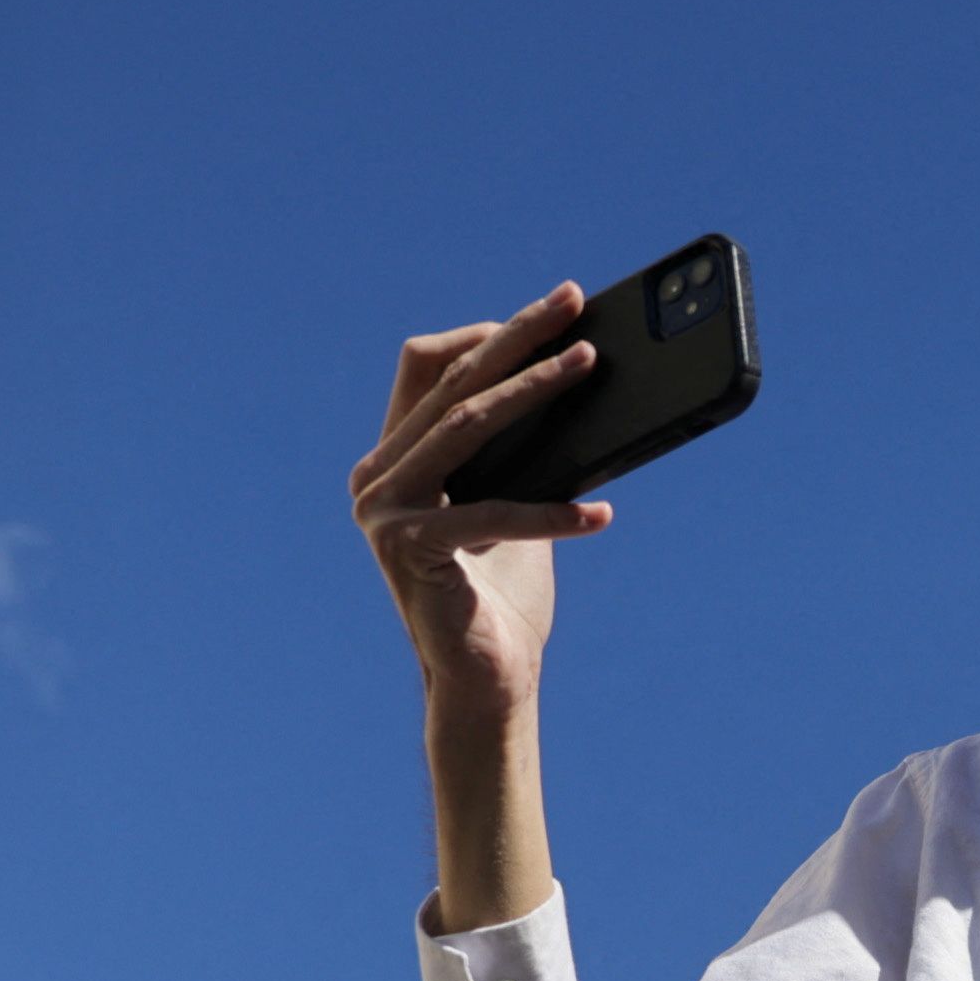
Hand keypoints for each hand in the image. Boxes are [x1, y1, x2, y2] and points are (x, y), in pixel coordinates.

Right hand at [348, 282, 611, 718]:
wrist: (487, 679)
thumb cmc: (506, 593)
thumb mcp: (520, 504)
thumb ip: (531, 453)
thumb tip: (586, 385)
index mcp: (396, 457)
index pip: (429, 366)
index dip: (487, 332)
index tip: (554, 309)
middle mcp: (378, 474)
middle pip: (453, 382)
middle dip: (519, 337)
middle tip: (574, 302)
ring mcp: (384, 508)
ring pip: (466, 426)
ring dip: (534, 391)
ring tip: (590, 366)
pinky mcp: (407, 546)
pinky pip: (491, 513)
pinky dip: (551, 514)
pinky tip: (601, 515)